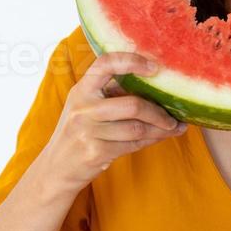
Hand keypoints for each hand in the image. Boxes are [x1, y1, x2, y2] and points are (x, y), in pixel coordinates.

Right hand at [43, 51, 187, 191]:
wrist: (56, 168)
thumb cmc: (79, 132)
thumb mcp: (86, 107)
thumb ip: (111, 93)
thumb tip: (155, 85)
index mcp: (82, 89)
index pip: (106, 64)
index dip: (132, 62)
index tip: (155, 68)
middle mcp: (83, 108)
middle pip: (132, 105)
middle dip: (159, 112)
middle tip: (173, 116)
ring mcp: (88, 131)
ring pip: (137, 128)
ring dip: (160, 129)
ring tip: (173, 127)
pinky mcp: (96, 152)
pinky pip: (134, 144)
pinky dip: (151, 140)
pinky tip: (161, 137)